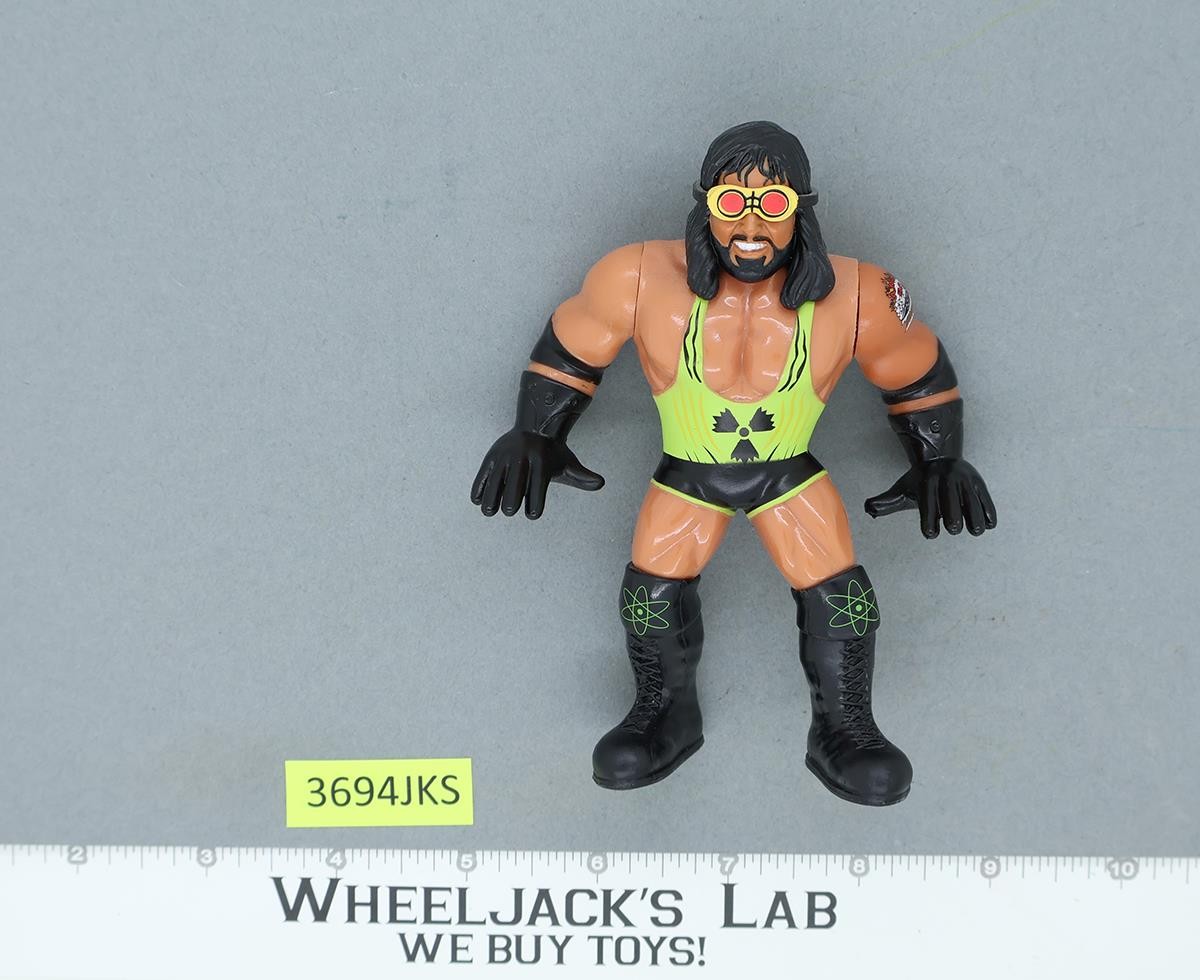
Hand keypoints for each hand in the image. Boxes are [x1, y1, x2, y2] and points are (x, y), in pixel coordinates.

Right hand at [471, 428, 603, 518]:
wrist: (536, 426)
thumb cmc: (553, 453)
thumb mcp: (569, 463)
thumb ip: (582, 477)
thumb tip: (601, 483)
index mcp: (541, 466)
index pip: (537, 495)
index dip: (534, 508)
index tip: (534, 513)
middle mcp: (522, 461)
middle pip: (513, 493)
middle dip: (511, 505)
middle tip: (511, 509)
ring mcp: (505, 458)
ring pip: (494, 486)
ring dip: (491, 502)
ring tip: (491, 511)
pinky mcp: (491, 458)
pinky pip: (482, 477)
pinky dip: (479, 490)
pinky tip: (479, 501)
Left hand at [864, 458, 995, 537]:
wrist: (940, 458)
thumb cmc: (920, 482)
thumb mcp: (902, 489)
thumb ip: (886, 501)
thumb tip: (868, 508)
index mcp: (926, 483)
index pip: (928, 508)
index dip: (930, 525)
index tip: (930, 533)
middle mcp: (946, 480)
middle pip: (952, 510)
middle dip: (953, 523)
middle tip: (952, 527)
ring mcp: (965, 481)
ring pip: (974, 506)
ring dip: (974, 522)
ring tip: (972, 529)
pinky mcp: (980, 484)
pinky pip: (987, 503)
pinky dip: (988, 515)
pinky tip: (986, 524)